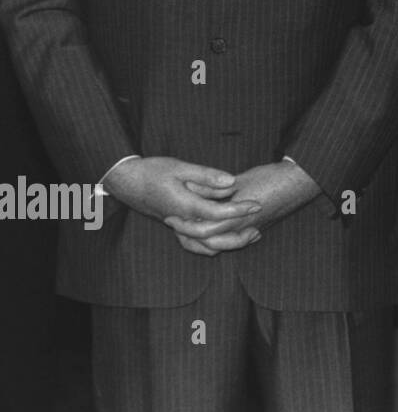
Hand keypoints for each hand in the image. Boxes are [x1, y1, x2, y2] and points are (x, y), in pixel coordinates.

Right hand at [103, 156, 261, 254]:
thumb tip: (231, 182)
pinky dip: (213, 244)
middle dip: (239, 231)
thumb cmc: (152, 171)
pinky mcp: (176, 226)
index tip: (257, 204)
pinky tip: (229, 235)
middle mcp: (181, 221)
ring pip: (205, 244)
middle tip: (259, 223)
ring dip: (229, 242)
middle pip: (214, 236)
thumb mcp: (180, 167)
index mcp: (184, 206)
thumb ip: (206, 176)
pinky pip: (196, 243)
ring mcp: (177, 227)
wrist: (124, 182)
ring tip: (251, 234)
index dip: (239, 210)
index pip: (218, 213)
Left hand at [164, 159, 320, 255]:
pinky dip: (223, 241)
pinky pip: (236, 241)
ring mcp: (252, 230)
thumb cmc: (272, 177)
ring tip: (192, 231)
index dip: (185, 226)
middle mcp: (243, 227)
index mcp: (236, 215)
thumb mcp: (242, 179)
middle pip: (210, 243)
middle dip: (190, 238)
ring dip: (205, 242)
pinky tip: (217, 233)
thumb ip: (220, 189)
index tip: (172, 217)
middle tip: (177, 227)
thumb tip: (197, 192)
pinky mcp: (259, 228)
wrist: (300, 182)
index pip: (203, 229)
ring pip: (223, 246)